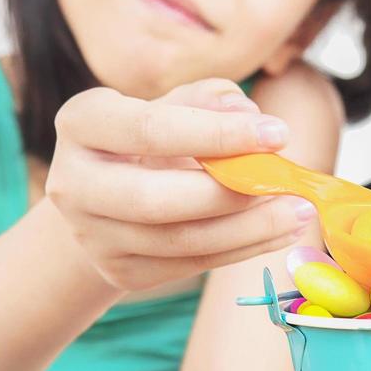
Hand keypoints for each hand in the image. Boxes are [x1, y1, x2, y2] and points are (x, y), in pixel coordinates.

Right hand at [46, 78, 316, 291]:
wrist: (112, 191)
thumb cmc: (154, 133)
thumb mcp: (177, 102)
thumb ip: (212, 99)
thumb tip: (248, 114)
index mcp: (82, 122)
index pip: (150, 129)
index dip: (218, 133)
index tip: (279, 134)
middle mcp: (72, 183)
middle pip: (155, 199)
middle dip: (230, 193)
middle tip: (288, 183)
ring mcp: (92, 235)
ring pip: (178, 240)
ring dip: (248, 229)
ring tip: (298, 211)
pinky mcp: (120, 271)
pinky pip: (189, 264)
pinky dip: (242, 249)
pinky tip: (279, 231)